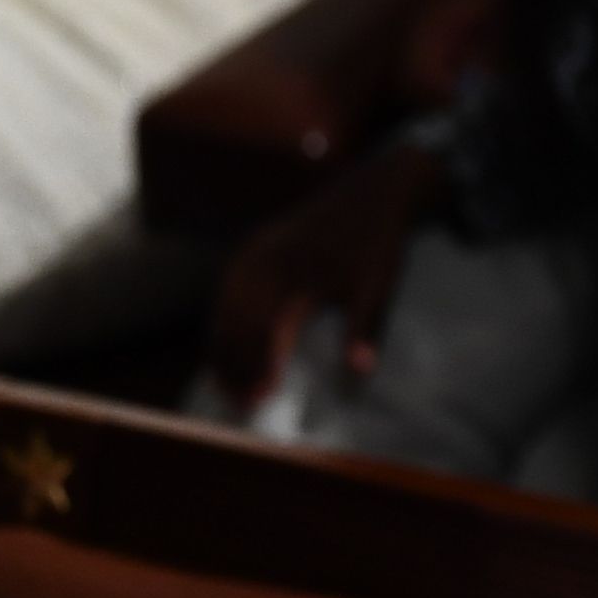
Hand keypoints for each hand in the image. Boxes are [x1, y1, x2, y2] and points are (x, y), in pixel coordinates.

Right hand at [207, 137, 444, 414]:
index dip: (256, 363)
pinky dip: (227, 329)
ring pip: (222, 310)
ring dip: (225, 351)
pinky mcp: (254, 256)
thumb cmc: (376, 241)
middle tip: (245, 405)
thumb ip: (363, 327)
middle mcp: (257, 259)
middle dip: (233, 365)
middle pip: (229, 321)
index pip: (256, 324)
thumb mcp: (376, 285)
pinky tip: (235, 354)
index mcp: (283, 265)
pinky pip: (226, 297)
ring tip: (232, 389)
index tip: (264, 397)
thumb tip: (360, 370)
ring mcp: (251, 255)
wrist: (375, 192)